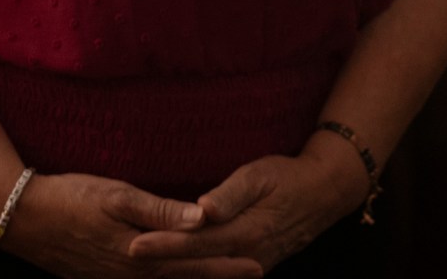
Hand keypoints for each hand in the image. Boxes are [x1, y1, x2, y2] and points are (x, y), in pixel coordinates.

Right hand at [0, 172, 262, 278]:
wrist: (23, 218)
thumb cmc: (72, 198)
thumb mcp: (118, 196)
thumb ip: (161, 210)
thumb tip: (203, 218)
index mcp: (141, 255)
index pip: (193, 262)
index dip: (225, 264)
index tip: (256, 264)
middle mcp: (131, 274)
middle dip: (218, 277)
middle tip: (255, 273)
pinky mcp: (100, 278)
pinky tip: (170, 278)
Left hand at [124, 140, 367, 273]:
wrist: (323, 195)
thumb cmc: (286, 178)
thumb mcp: (259, 176)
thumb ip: (230, 195)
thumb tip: (204, 208)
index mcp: (244, 232)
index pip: (195, 242)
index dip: (163, 245)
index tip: (134, 245)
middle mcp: (246, 256)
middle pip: (194, 265)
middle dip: (158, 264)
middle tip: (124, 258)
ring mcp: (250, 266)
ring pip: (205, 276)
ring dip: (173, 275)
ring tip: (139, 270)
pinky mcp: (251, 266)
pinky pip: (217, 276)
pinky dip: (194, 276)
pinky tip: (173, 273)